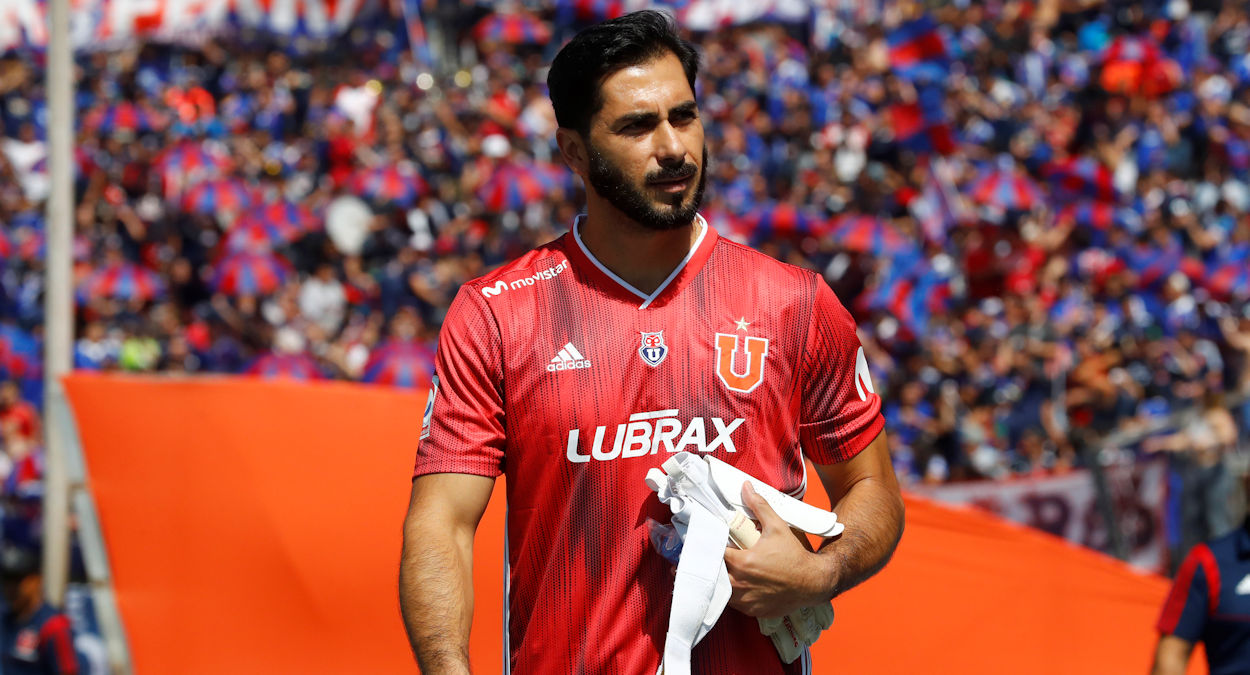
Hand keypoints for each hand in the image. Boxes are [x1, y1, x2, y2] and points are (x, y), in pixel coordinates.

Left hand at [723, 483, 832, 618]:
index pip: (714, 553)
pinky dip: (733, 595)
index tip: (712, 542)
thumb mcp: (777, 527)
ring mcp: (746, 600)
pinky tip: (739, 584)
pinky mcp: (752, 611)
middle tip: (716, 557)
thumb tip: (746, 487)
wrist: (813, 582)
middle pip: (714, 574)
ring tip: (725, 571)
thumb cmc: (794, 555)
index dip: (710, 547)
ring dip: (722, 581)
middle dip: (713, 565)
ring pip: (722, 591)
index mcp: (742, 562)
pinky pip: (734, 604)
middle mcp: (740, 583)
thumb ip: (759, 506)